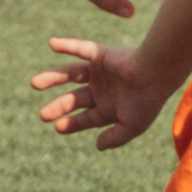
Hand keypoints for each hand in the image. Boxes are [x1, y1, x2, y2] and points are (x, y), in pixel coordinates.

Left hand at [29, 35, 175, 148]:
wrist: (156, 74)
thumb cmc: (146, 102)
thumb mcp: (131, 127)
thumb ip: (115, 138)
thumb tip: (97, 147)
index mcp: (109, 107)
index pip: (85, 118)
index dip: (71, 123)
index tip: (57, 127)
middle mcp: (102, 89)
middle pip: (74, 99)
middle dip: (58, 107)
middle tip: (42, 115)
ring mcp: (99, 71)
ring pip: (71, 74)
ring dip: (52, 78)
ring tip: (34, 84)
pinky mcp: (100, 54)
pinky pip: (80, 48)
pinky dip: (67, 45)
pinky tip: (52, 44)